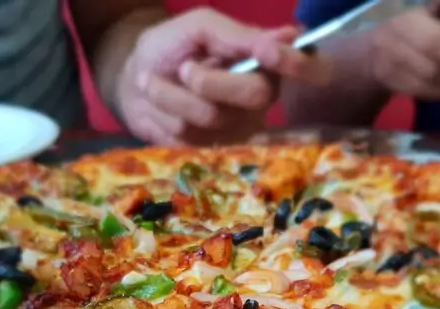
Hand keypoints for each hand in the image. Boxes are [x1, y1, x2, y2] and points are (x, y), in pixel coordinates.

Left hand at [116, 8, 330, 145]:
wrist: (132, 79)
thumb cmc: (171, 47)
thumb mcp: (201, 27)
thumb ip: (238, 35)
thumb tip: (289, 36)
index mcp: (268, 63)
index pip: (308, 67)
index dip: (298, 64)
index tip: (269, 52)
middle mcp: (262, 99)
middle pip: (255, 96)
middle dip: (211, 82)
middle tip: (184, 68)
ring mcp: (238, 129)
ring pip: (211, 116)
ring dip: (171, 95)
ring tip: (153, 80)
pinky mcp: (210, 150)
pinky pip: (188, 136)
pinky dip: (164, 113)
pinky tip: (158, 103)